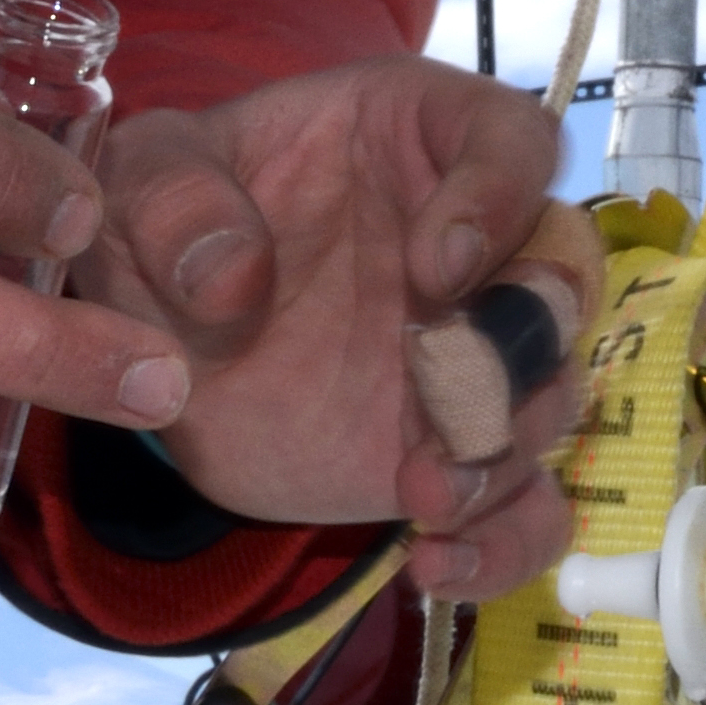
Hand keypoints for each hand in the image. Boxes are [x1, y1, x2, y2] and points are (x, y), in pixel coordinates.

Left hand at [82, 58, 595, 601]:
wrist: (161, 333)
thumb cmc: (174, 220)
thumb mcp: (141, 178)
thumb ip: (170, 197)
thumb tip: (231, 279)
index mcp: (421, 141)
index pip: (514, 141)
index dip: (498, 199)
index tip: (435, 265)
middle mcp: (477, 244)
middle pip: (563, 276)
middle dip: (526, 339)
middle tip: (452, 388)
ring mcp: (475, 356)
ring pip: (551, 395)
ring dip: (502, 449)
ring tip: (422, 494)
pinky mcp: (459, 452)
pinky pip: (528, 506)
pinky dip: (502, 543)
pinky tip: (431, 563)